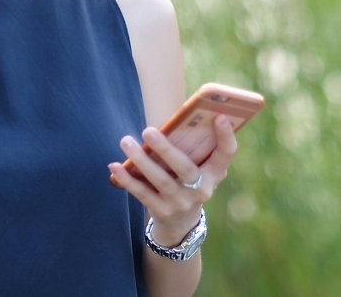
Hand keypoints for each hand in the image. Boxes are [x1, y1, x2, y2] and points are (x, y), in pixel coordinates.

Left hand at [108, 114, 238, 246]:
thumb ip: (194, 146)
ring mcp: (181, 202)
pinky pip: (142, 193)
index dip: (226, 136)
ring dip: (140, 160)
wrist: (181, 223)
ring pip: (159, 180)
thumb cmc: (189, 181)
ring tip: (126, 141)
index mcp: (214, 173)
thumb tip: (175, 117)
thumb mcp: (200, 168)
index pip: (226, 154)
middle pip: (184, 167)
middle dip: (165, 149)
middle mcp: (201, 189)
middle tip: (148, 131)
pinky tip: (114, 166)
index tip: (219, 116)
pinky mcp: (162, 211)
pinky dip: (127, 179)